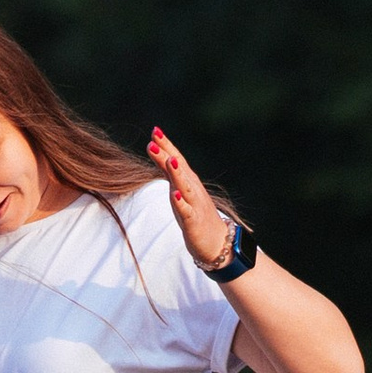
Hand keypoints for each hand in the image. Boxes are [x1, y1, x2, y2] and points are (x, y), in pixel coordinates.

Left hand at [145, 127, 238, 271]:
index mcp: (188, 181)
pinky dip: (181, 203)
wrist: (217, 242)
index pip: (176, 159)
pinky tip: (174, 194)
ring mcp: (194, 204)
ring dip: (176, 173)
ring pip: (184, 186)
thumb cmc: (195, 215)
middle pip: (179, 168)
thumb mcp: (180, 191)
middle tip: (155, 137)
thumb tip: (159, 154)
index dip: (166, 145)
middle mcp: (192, 189)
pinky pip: (187, 211)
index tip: (155, 130)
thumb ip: (170, 174)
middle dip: (167, 152)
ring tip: (168, 160)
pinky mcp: (194, 221)